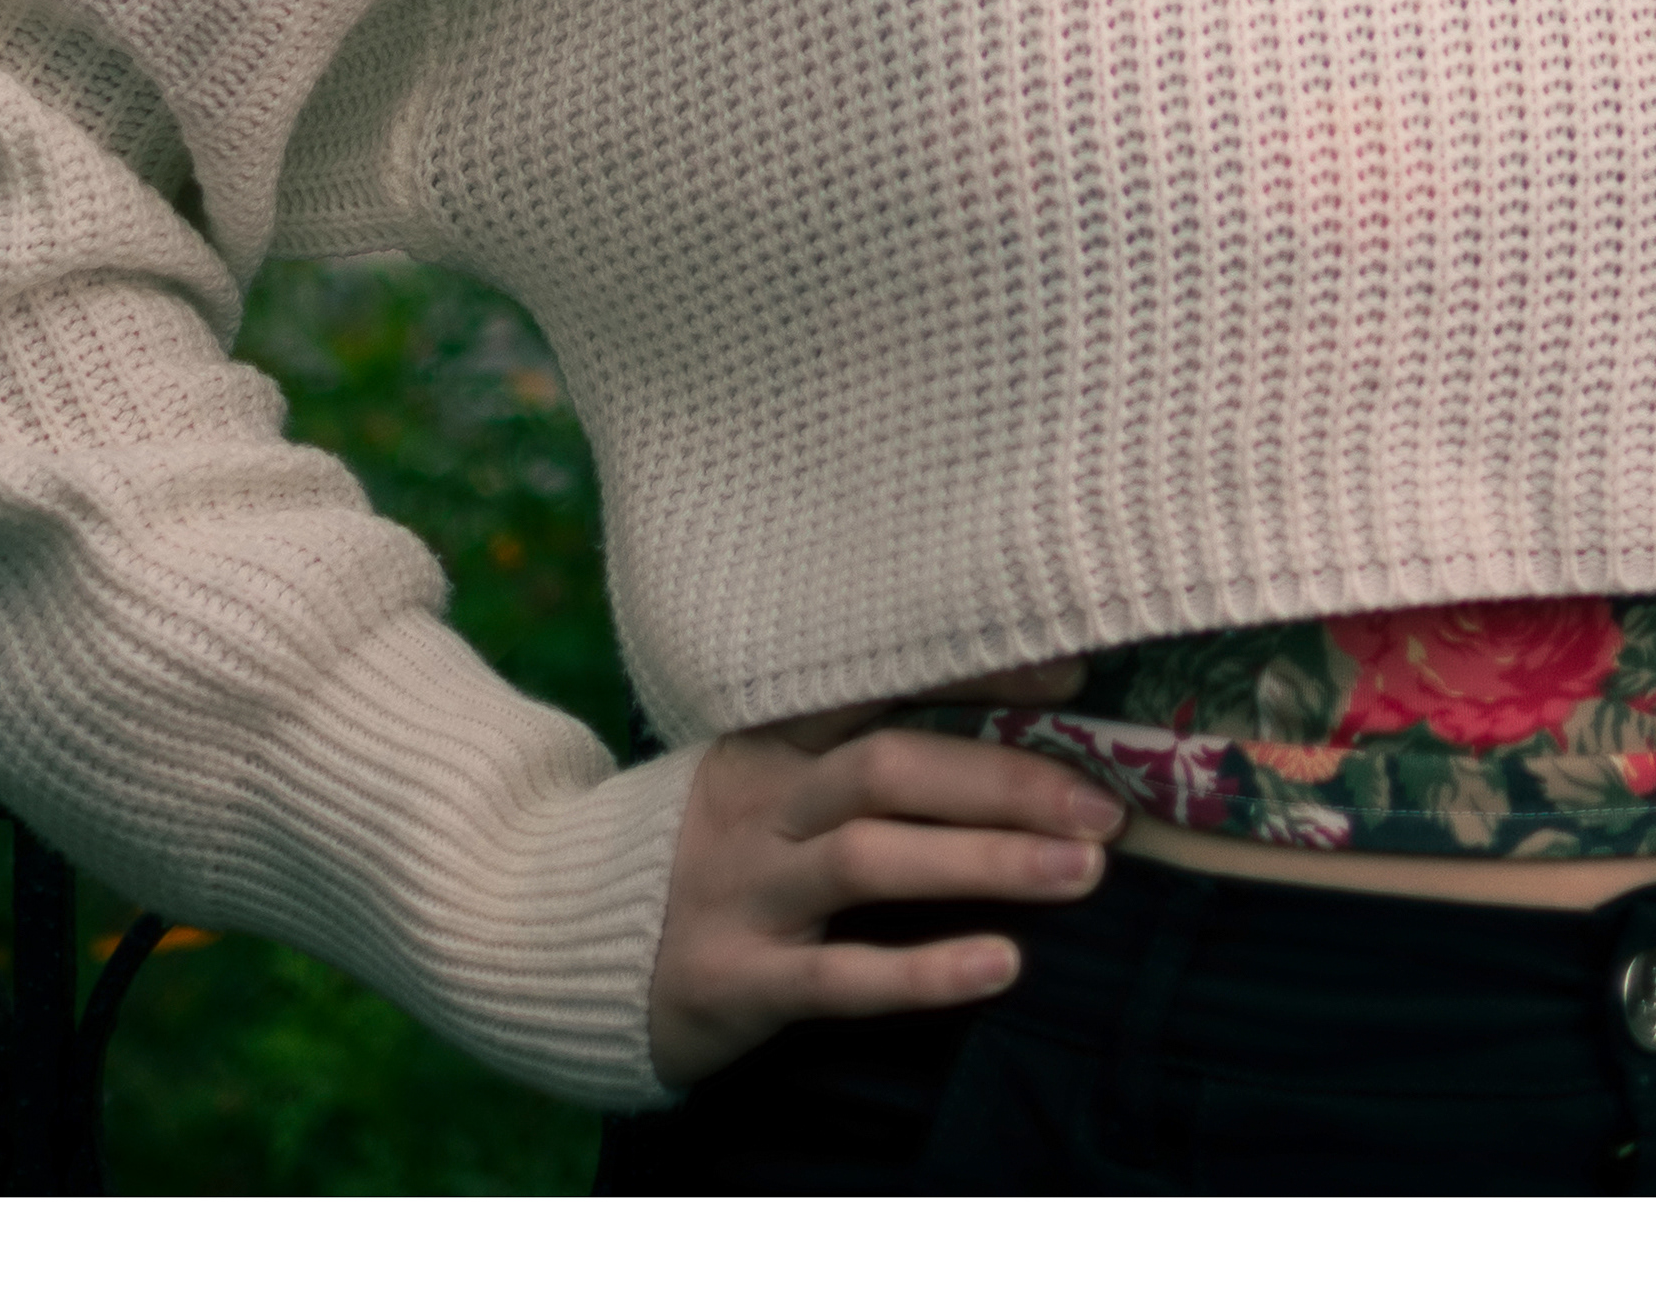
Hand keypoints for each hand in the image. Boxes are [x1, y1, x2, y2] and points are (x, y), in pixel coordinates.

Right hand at [643, 658, 1121, 1094]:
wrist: (551, 937)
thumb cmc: (701, 851)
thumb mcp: (757, 781)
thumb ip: (846, 758)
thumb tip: (1005, 739)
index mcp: (771, 740)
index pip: (881, 685)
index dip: (976, 676)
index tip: (1072, 677)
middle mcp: (759, 802)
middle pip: (890, 767)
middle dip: (1005, 781)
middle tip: (1104, 806)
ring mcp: (742, 890)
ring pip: (871, 859)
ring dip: (985, 861)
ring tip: (1083, 872)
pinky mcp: (734, 979)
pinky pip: (838, 975)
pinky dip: (924, 970)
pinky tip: (1001, 963)